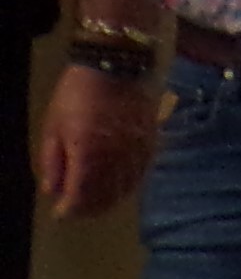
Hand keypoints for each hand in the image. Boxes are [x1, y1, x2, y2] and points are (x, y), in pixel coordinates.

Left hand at [35, 63, 155, 217]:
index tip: (60, 213)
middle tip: (76, 211)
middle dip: (88, 209)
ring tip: (96, 203)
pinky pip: (140, 175)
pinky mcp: (150, 145)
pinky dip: (128, 186)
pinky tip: (119, 186)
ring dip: (108, 201)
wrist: (117, 65)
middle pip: (104, 197)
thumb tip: (52, 190)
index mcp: (87, 155)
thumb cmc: (77, 93)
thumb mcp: (53, 125)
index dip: (69, 209)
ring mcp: (136, 153)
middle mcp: (115, 160)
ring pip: (125, 189)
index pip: (79, 196)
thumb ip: (52, 161)